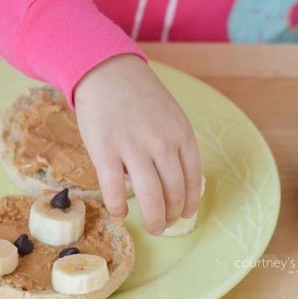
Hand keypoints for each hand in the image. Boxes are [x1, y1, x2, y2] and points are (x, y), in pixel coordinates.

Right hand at [74, 54, 201, 234]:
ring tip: (152, 226)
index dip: (189, 203)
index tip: (184, 214)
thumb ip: (175, 144)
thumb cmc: (138, 96)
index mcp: (181, 134)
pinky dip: (118, 207)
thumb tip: (174, 182)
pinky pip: (114, 189)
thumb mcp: (169, 115)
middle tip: (164, 225)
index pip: (192, 180)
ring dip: (154, 218)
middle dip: (171, 216)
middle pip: (173, 192)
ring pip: (150, 196)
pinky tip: (120, 214)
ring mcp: (133, 146)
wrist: (106, 72)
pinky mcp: (105, 149)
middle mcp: (162, 142)